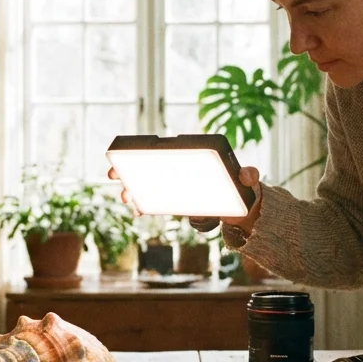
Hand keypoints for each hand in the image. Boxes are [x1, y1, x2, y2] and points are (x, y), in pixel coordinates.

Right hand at [106, 165, 263, 236]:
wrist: (242, 208)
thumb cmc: (241, 187)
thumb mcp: (246, 179)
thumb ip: (248, 175)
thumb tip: (246, 174)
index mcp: (193, 159)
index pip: (166, 152)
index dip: (144, 152)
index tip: (128, 154)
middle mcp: (181, 171)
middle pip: (150, 168)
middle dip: (129, 170)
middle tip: (114, 175)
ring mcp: (177, 187)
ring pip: (148, 186)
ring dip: (132, 189)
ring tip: (125, 196)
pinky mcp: (177, 203)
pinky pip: (156, 203)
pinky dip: (144, 206)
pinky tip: (137, 210)